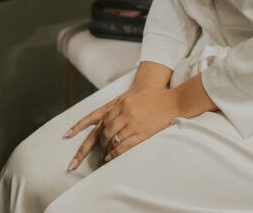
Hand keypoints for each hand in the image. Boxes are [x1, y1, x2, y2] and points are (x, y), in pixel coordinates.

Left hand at [64, 86, 178, 169]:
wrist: (172, 101)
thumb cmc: (152, 97)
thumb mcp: (133, 95)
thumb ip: (119, 103)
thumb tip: (106, 115)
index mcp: (122, 103)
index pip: (102, 118)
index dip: (91, 129)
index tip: (80, 137)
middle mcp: (125, 113)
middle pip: (104, 131)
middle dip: (94, 144)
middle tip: (88, 154)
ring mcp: (133, 124)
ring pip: (112, 140)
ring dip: (104, 150)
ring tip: (100, 157)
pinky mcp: (142, 134)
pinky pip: (124, 146)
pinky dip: (115, 154)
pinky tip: (110, 158)